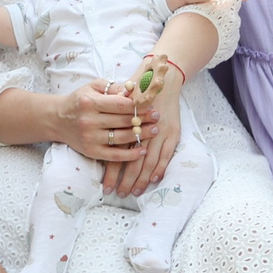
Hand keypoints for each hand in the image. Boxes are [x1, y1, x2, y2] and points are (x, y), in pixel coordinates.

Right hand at [48, 81, 149, 167]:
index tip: (151, 104)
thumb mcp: (92, 87)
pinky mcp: (91, 152)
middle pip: (123, 121)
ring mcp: (90, 138)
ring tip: (154, 130)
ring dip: (141, 135)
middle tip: (157, 117)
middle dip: (143, 119)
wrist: (57, 119)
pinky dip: (130, 154)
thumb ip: (113, 87)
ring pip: (121, 138)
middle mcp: (89, 121)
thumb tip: (134, 90)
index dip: (138, 105)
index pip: (120, 104)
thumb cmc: (79, 101)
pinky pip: (114, 155)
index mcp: (90, 102)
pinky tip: (143, 150)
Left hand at [111, 61, 182, 197]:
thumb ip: (110, 122)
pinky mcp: (172, 132)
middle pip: (131, 161)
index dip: (112, 172)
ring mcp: (160, 132)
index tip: (106, 186)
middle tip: (120, 195)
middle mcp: (143, 129)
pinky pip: (166, 154)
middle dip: (125, 180)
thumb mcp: (119, 101)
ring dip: (141, 178)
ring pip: (148, 161)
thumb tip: (100, 143)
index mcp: (126, 124)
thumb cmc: (137, 90)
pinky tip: (153, 179)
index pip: (117, 153)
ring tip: (134, 192)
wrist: (162, 78)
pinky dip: (159, 168)